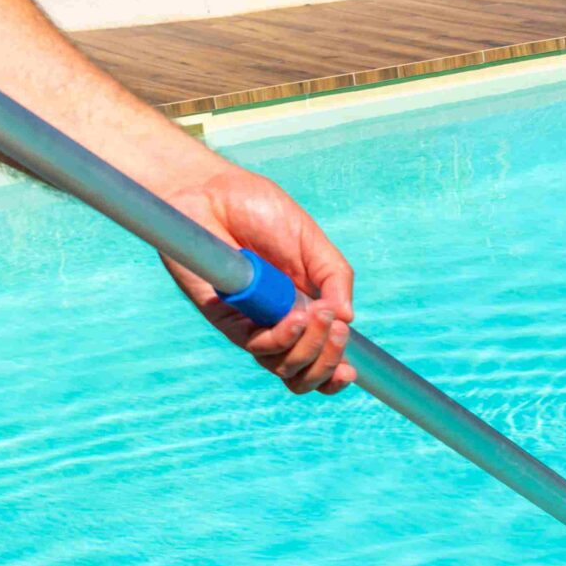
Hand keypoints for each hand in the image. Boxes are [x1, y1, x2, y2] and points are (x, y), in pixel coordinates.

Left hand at [161, 164, 357, 394]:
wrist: (214, 193)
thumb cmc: (261, 212)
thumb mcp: (312, 243)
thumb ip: (335, 279)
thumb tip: (348, 318)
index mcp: (305, 308)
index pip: (321, 357)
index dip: (336, 372)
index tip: (351, 370)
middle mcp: (280, 323)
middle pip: (304, 372)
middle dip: (327, 363)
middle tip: (337, 331)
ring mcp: (254, 324)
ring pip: (283, 367)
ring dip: (309, 350)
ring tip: (320, 318)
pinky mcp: (227, 319)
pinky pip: (257, 346)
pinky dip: (282, 338)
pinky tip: (296, 317)